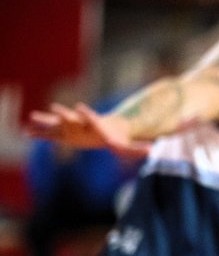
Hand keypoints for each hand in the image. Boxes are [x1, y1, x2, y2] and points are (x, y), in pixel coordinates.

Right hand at [27, 103, 150, 158]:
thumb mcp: (128, 146)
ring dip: (46, 121)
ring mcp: (72, 128)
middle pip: (73, 119)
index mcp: (96, 125)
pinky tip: (27, 132)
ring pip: (58, 123)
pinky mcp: (66, 134)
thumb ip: (139, 148)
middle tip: (56, 108)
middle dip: (65, 114)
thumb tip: (154, 149)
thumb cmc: (118, 139)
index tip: (79, 106)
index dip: (86, 113)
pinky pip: (51, 134)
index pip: (91, 119)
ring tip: (32, 117)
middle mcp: (82, 124)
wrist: (108, 129)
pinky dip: (39, 133)